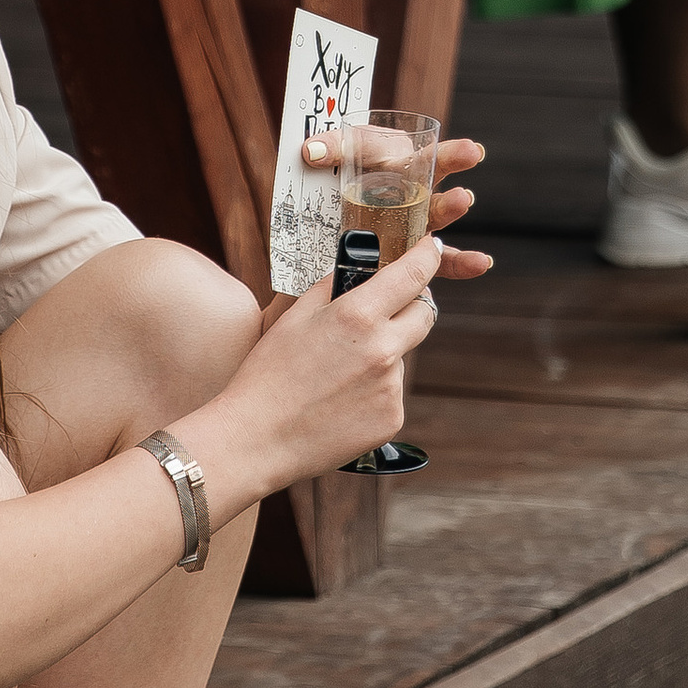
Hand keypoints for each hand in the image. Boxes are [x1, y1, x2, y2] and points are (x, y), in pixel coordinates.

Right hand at [216, 233, 445, 489]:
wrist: (256, 439)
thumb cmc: (267, 375)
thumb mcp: (293, 317)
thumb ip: (332, 287)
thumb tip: (358, 269)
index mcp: (358, 316)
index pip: (413, 274)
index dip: (427, 256)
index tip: (431, 248)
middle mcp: (384, 350)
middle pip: (424, 314)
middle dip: (411, 305)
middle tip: (384, 310)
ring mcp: (391, 388)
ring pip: (401, 357)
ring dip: (382, 355)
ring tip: (336, 375)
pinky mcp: (392, 419)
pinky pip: (391, 394)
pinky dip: (374, 392)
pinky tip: (340, 402)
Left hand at [293, 133, 491, 284]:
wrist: (326, 211)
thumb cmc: (342, 174)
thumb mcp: (338, 155)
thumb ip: (331, 150)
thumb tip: (312, 151)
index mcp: (400, 163)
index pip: (426, 155)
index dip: (449, 153)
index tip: (471, 151)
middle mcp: (413, 191)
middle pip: (434, 183)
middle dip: (451, 177)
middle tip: (467, 174)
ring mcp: (413, 222)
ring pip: (435, 218)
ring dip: (450, 211)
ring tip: (462, 203)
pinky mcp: (408, 253)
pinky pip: (435, 261)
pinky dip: (458, 263)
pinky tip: (482, 262)